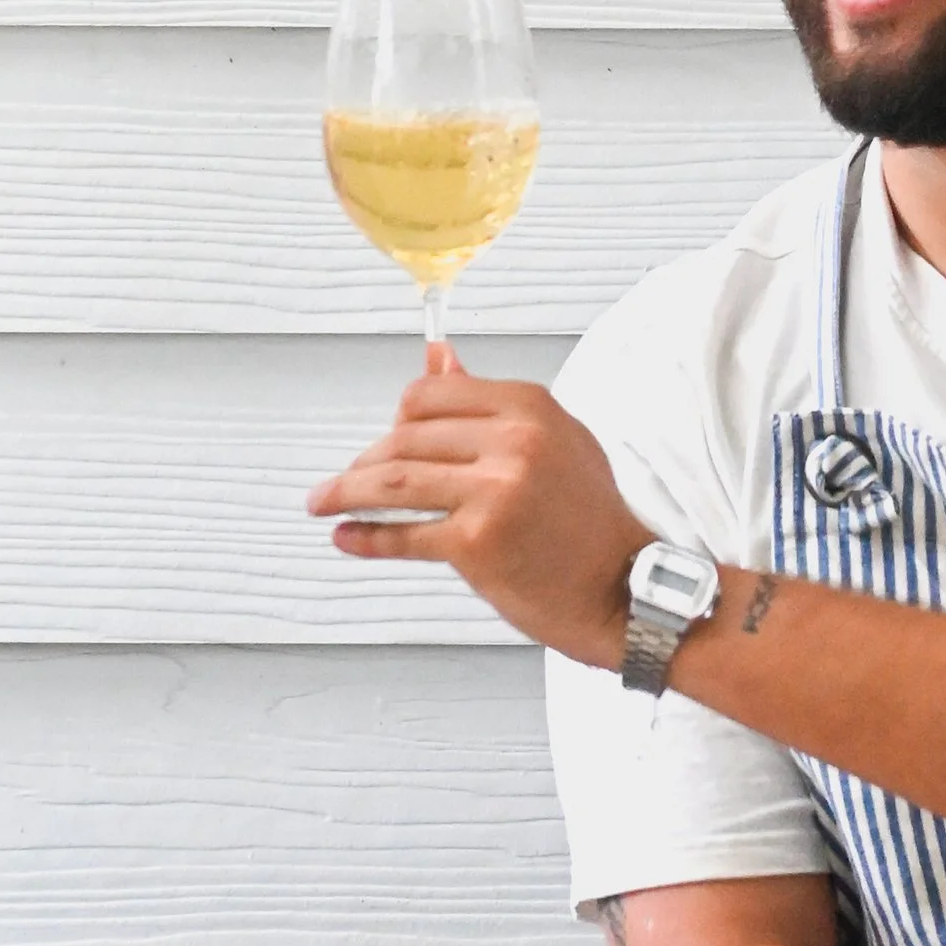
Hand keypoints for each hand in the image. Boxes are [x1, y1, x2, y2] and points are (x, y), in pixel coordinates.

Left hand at [306, 365, 646, 663]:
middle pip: (405, 437)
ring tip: (323, 503)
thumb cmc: (588, 518)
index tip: (388, 441)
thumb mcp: (552, 439)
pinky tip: (347, 536)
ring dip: (346, 492)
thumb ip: (491, 402)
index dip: (399, 419)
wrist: (621, 586)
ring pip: (393, 482)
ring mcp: (493, 492)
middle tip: (350, 481)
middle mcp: (512, 442)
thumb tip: (439, 358)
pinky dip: (366, 537)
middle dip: (367, 461)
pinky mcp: (476, 543)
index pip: (430, 395)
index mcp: (530, 406)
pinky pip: (403, 535)